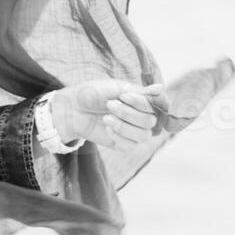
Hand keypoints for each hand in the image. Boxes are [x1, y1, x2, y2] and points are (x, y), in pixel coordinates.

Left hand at [49, 79, 165, 152]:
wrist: (73, 108)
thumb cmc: (95, 94)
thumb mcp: (116, 88)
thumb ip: (140, 92)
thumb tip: (161, 88)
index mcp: (144, 101)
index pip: (159, 106)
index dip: (143, 103)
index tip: (124, 95)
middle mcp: (143, 117)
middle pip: (150, 121)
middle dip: (128, 113)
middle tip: (109, 105)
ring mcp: (135, 132)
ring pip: (143, 135)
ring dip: (123, 125)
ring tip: (106, 118)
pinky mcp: (124, 145)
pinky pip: (131, 146)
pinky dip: (119, 137)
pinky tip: (107, 129)